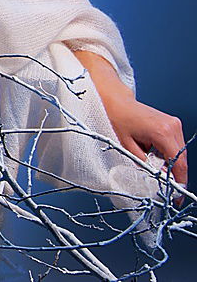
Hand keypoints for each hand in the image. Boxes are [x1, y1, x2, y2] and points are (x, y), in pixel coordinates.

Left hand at [99, 86, 188, 208]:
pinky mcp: (172, 123)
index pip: (178, 163)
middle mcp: (172, 126)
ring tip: (151, 161)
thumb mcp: (127, 146)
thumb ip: (144, 164)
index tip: (176, 195)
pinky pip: (175, 144)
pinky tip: (153, 152)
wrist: (116, 101)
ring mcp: (174, 123)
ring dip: (169, 162)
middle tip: (163, 184)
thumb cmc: (117, 118)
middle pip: (181, 159)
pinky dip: (167, 152)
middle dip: (173, 173)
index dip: (179, 181)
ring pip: (180, 153)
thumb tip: (157, 178)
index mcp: (162, 131)